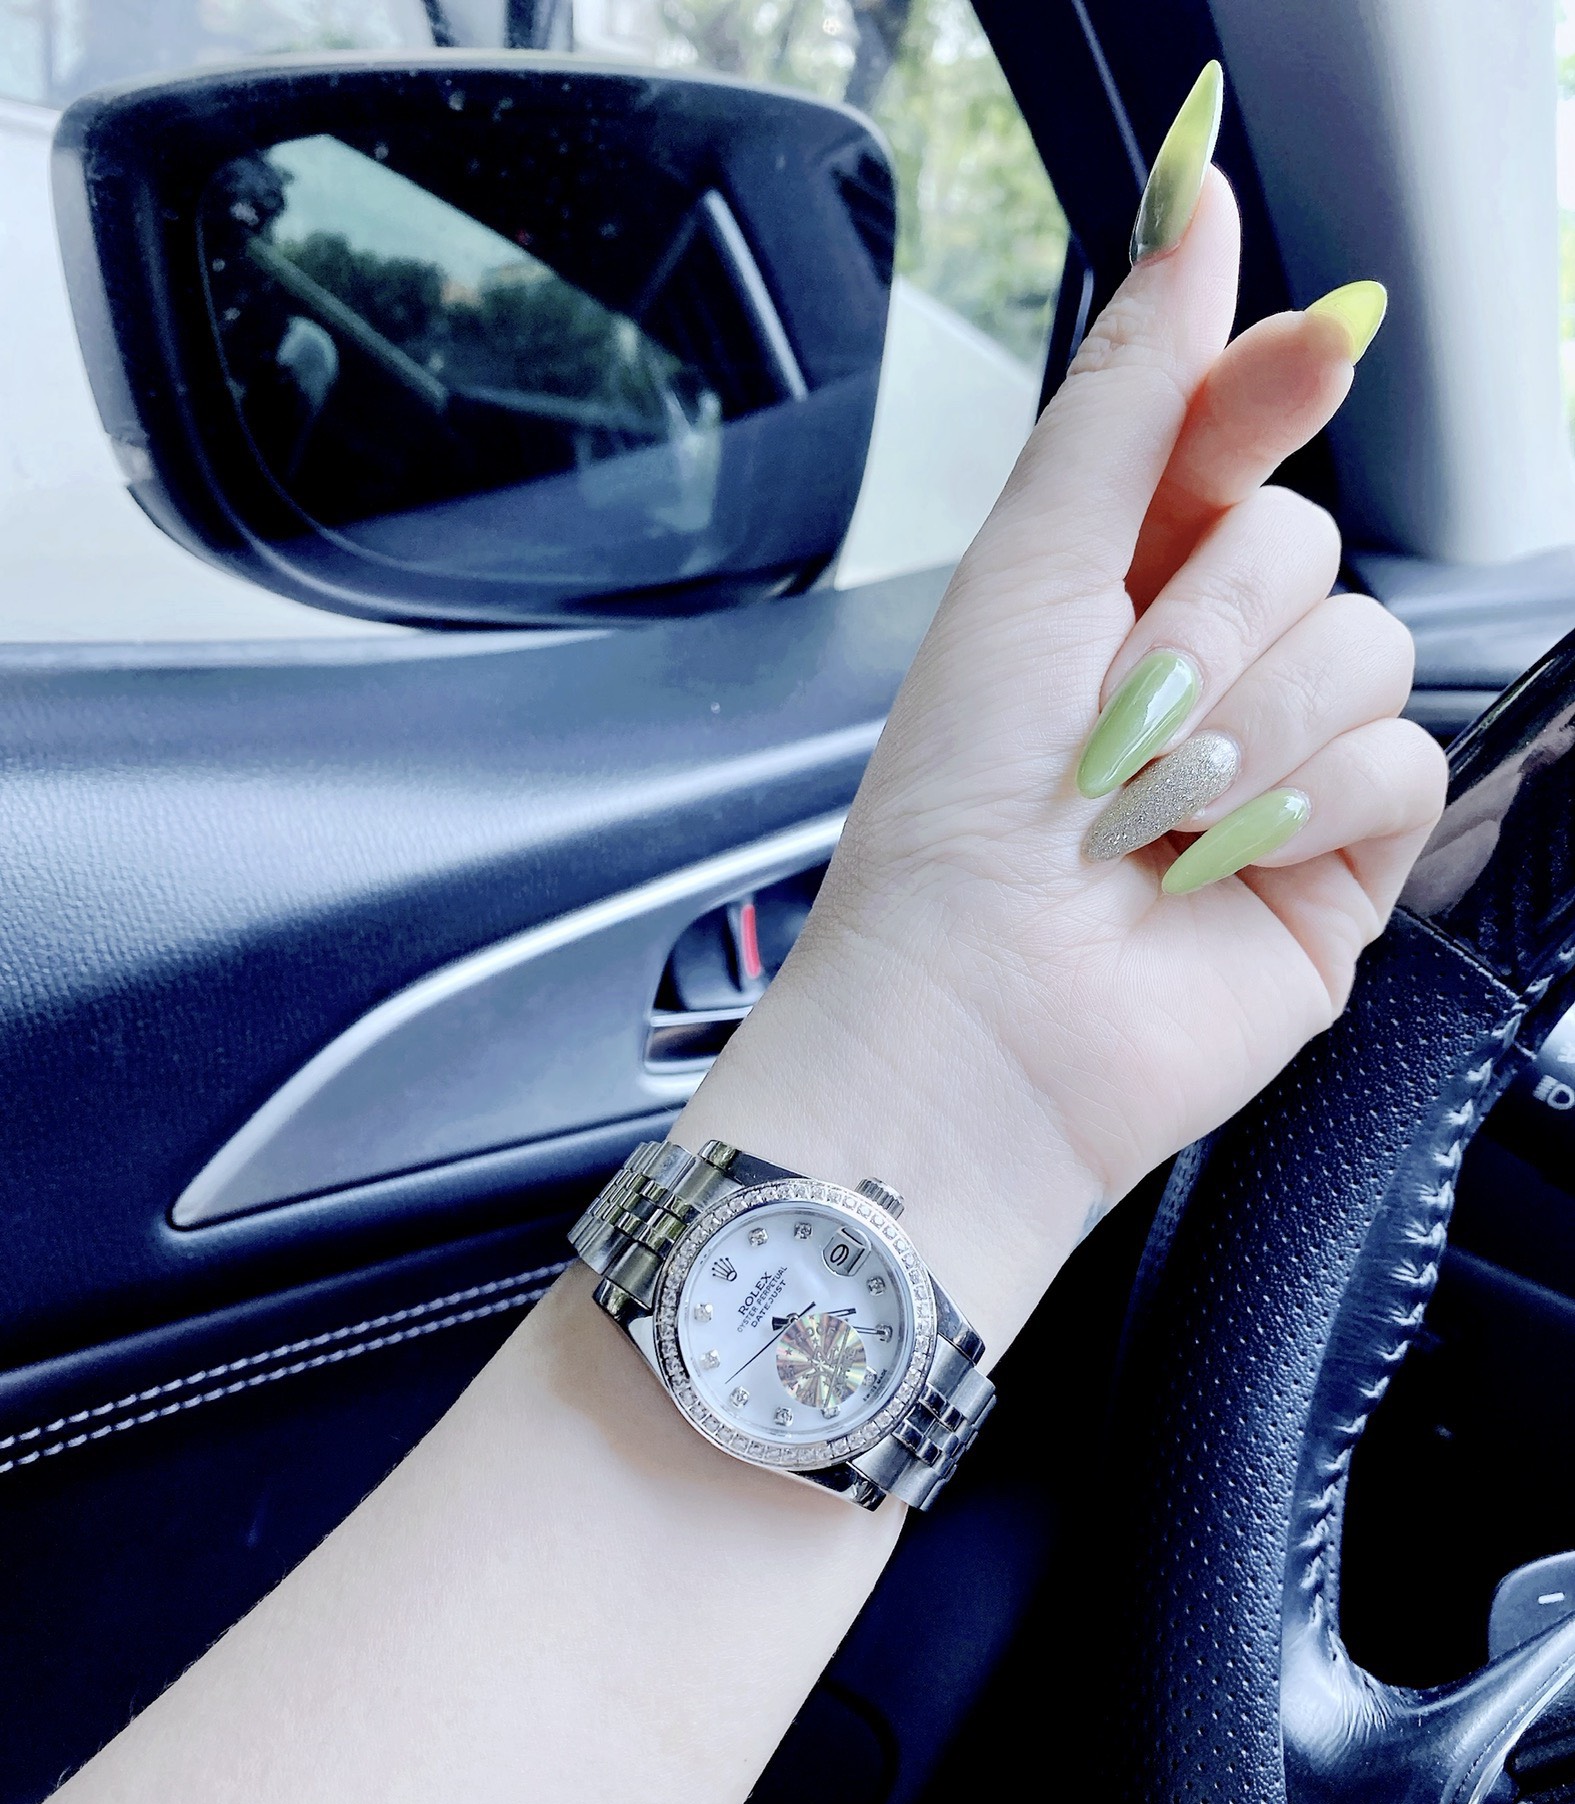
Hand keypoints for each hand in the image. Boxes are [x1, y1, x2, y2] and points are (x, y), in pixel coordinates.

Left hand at [680, 157, 1444, 1346]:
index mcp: (1109, 593)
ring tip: (1150, 812)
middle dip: (1206, 622)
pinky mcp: (1341, 856)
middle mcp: (1201, 670)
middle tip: (1113, 718)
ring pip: (1363, 648)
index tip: (1307, 355)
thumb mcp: (1026, 575)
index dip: (1266, 389)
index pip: (1227, 446)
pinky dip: (1310, 801)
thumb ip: (1125, 405)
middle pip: (1303, 543)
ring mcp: (1279, 765)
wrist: (984, 1014)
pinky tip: (1222, 857)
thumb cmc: (962, 811)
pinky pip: (1401, 758)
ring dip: (1249, 722)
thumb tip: (1194, 215)